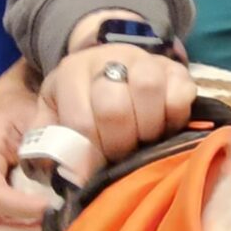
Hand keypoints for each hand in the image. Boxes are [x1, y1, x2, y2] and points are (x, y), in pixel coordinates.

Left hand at [38, 43, 194, 167]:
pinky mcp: (176, 68)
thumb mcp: (55, 116)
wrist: (112, 70)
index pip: (81, 119)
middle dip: (118, 143)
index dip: (90, 153)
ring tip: (143, 141)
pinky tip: (165, 127)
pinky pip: (181, 93)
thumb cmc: (82, 103)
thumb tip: (56, 172)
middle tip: (120, 155)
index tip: (95, 169)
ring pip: (148, 88)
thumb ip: (49, 142)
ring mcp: (145, 60)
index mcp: (72, 72)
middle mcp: (108, 58)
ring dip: (147, 127)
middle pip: (114, 106)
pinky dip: (175, 117)